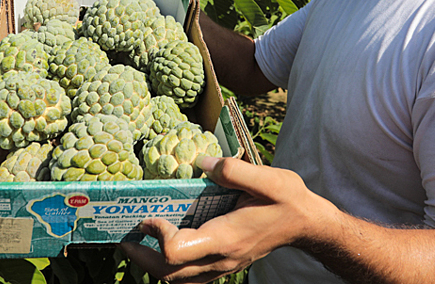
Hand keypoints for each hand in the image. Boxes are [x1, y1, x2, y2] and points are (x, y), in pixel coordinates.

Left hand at [119, 156, 321, 283]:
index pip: (177, 250)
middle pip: (170, 274)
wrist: (308, 225)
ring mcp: (223, 266)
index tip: (149, 214)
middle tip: (126, 237)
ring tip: (139, 244)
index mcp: (226, 239)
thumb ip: (233, 170)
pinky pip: (190, 276)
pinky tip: (165, 245)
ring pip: (179, 281)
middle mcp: (221, 259)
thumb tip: (200, 162)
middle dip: (142, 258)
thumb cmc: (289, 201)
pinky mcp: (224, 264)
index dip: (157, 233)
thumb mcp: (268, 179)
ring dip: (154, 266)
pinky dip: (171, 266)